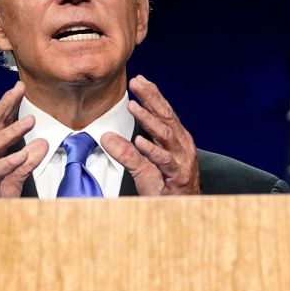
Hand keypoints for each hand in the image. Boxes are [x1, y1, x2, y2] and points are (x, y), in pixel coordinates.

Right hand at [0, 82, 50, 197]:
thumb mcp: (13, 178)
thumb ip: (26, 162)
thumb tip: (42, 143)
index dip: (7, 104)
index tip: (19, 87)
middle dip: (4, 106)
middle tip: (18, 90)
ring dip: (12, 131)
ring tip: (30, 121)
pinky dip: (10, 161)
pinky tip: (22, 154)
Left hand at [100, 75, 200, 195]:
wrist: (183, 210)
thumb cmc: (166, 187)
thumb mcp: (143, 167)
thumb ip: (126, 152)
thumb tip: (106, 137)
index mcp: (176, 139)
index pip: (164, 112)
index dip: (152, 95)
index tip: (138, 80)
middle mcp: (181, 145)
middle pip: (166, 116)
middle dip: (151, 98)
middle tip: (136, 83)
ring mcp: (181, 159)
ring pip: (164, 134)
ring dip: (148, 119)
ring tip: (133, 107)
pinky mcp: (177, 175)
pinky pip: (163, 160)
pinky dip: (151, 150)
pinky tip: (139, 141)